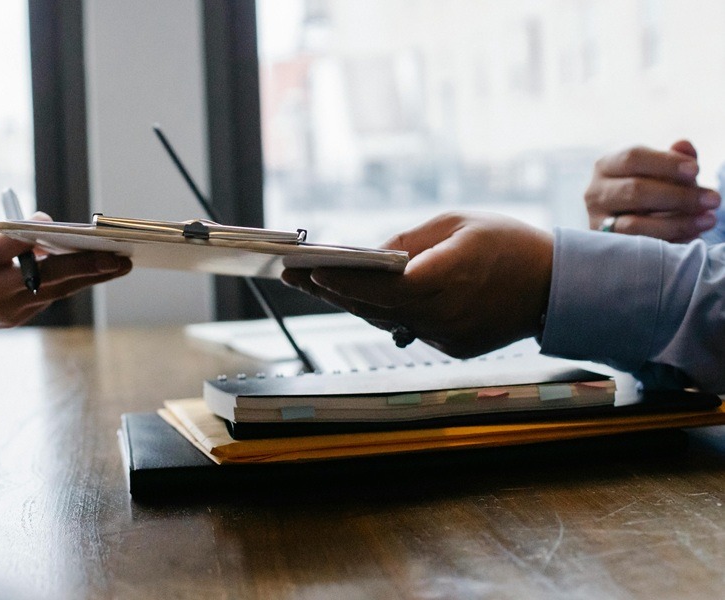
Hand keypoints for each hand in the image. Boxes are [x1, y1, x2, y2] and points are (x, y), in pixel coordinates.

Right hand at [0, 212, 132, 331]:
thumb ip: (9, 234)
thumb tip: (50, 228)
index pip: (13, 244)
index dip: (37, 233)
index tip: (60, 224)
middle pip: (48, 276)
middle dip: (88, 267)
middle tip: (120, 259)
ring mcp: (4, 310)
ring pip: (56, 291)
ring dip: (89, 278)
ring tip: (118, 266)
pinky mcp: (13, 320)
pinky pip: (47, 299)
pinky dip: (67, 284)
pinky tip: (89, 273)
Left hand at [282, 212, 552, 357]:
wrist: (555, 285)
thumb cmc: (508, 244)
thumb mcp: (457, 223)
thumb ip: (409, 240)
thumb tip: (370, 254)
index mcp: (446, 279)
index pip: (381, 285)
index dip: (342, 280)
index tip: (308, 269)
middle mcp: (442, 315)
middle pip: (372, 307)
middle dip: (330, 290)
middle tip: (293, 276)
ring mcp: (446, 337)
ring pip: (384, 320)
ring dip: (349, 303)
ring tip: (313, 284)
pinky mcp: (451, 347)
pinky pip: (406, 328)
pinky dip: (381, 313)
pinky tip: (354, 298)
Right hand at [585, 140, 719, 241]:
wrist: (634, 222)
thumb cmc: (651, 190)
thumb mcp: (663, 172)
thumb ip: (674, 159)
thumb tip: (683, 145)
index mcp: (607, 166)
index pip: (633, 158)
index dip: (665, 163)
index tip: (696, 170)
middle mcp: (595, 193)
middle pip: (634, 191)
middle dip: (678, 196)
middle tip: (713, 200)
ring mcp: (597, 222)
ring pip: (634, 224)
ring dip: (676, 223)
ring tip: (708, 220)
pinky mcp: (606, 247)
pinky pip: (638, 247)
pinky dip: (667, 242)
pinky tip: (692, 236)